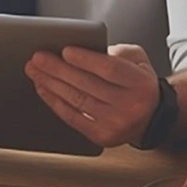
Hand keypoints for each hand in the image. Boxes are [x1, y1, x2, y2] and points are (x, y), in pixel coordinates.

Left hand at [25, 44, 161, 147]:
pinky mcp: (102, 136)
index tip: (64, 50)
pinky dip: (55, 102)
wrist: (151, 118)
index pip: (109, 69)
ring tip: (35, 71)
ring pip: (77, 101)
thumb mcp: (136, 60)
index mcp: (140, 82)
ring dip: (51, 84)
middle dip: (58, 70)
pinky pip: (73, 117)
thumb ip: (113, 52)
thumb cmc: (138, 83)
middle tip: (38, 58)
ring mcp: (115, 123)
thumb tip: (79, 50)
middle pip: (87, 85)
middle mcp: (130, 105)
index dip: (85, 59)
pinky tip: (43, 89)